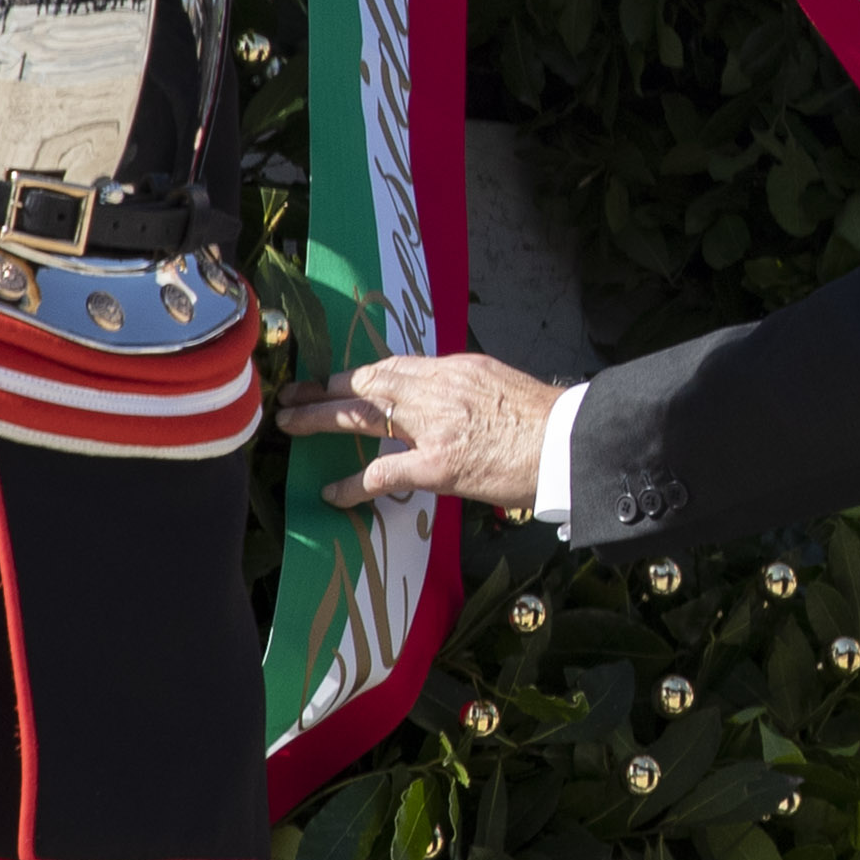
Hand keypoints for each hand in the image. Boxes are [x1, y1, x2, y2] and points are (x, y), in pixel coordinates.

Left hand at [275, 354, 563, 510]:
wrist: (569, 443)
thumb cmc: (548, 423)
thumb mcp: (501, 388)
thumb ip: (467, 392)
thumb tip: (447, 406)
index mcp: (456, 369)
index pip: (395, 365)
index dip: (358, 374)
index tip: (333, 379)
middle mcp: (439, 388)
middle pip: (368, 381)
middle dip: (325, 387)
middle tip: (292, 393)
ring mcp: (435, 425)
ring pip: (362, 414)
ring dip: (320, 418)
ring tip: (290, 425)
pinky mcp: (439, 465)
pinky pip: (381, 472)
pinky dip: (351, 483)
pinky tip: (331, 493)